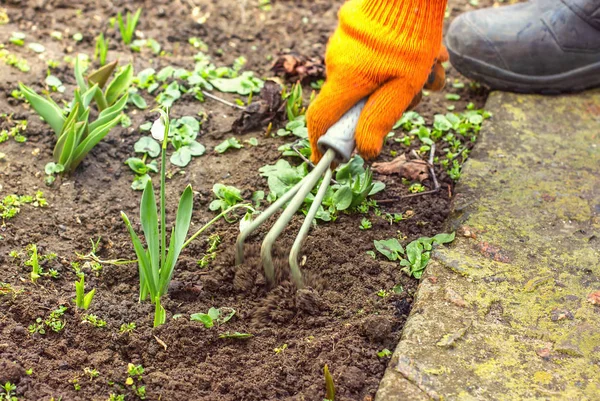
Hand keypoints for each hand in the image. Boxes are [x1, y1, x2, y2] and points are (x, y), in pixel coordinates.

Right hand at [306, 0, 447, 162]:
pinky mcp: (354, 31)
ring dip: (402, 82)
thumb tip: (366, 152)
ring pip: (370, 79)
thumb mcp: (403, 87)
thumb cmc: (410, 38)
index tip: (323, 158)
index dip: (319, 143)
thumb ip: (380, 120)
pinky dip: (396, 64)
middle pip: (355, 100)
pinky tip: (427, 55)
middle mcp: (337, 62)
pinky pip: (373, 59)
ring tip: (432, 69)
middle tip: (417, 96)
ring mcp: (344, 44)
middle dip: (386, 105)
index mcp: (344, 79)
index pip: (321, 119)